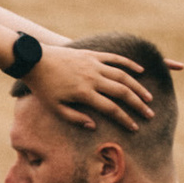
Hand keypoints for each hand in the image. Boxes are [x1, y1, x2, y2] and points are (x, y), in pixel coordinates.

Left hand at [27, 41, 155, 132]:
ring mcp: (94, 64)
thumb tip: (94, 127)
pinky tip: (140, 70)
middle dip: (138, 104)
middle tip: (149, 114)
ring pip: (123, 75)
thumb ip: (75, 118)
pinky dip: (129, 64)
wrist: (34, 61)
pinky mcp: (93, 55)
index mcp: (84, 93)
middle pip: (122, 92)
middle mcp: (92, 78)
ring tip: (148, 97)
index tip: (135, 128)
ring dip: (138, 86)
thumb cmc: (43, 88)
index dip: (125, 119)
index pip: (111, 109)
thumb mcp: (55, 108)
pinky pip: (115, 58)